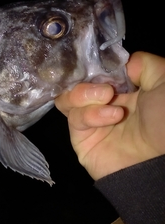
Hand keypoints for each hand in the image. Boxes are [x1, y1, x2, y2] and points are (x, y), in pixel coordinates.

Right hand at [55, 51, 164, 179]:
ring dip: (83, 93)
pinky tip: (112, 116)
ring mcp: (92, 123)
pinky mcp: (82, 140)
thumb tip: (122, 66)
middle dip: (86, 79)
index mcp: (126, 90)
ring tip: (106, 97)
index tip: (100, 63)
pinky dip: (90, 113)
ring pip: (67, 99)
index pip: (97, 72)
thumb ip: (143, 64)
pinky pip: (75, 119)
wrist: (162, 160)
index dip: (95, 65)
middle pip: (76, 83)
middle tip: (106, 86)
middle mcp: (106, 105)